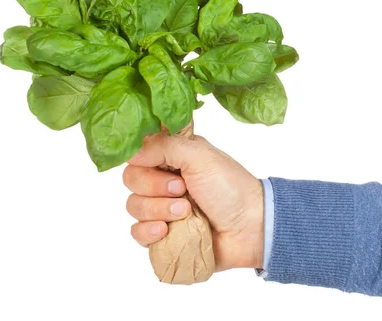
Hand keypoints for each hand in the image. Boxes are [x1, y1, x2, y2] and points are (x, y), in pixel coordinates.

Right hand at [123, 131, 263, 271]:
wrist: (249, 228)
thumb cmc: (230, 187)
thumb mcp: (199, 155)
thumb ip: (163, 146)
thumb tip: (131, 153)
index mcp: (173, 157)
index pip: (138, 153)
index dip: (145, 161)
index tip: (165, 167)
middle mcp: (164, 180)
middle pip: (132, 180)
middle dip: (155, 187)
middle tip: (182, 190)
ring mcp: (162, 208)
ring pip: (133, 206)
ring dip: (158, 209)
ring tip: (186, 213)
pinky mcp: (162, 235)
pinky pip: (137, 233)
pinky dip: (148, 232)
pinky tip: (166, 231)